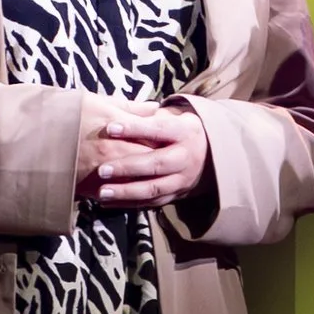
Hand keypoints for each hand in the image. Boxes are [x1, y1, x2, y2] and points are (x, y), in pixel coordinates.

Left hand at [77, 97, 212, 206]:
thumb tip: (118, 109)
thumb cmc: (178, 129)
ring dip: (127, 192)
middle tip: (102, 170)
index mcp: (184, 131)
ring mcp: (182, 179)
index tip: (109, 128)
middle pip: (157, 163)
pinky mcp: (176, 195)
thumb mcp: (171, 116)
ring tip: (103, 192)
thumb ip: (146, 114)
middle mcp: (186, 157)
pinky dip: (129, 204)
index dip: (134, 128)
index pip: (158, 129)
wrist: (210, 154)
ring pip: (154, 188)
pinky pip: (152, 202)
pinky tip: (109, 203)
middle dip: (128, 167)